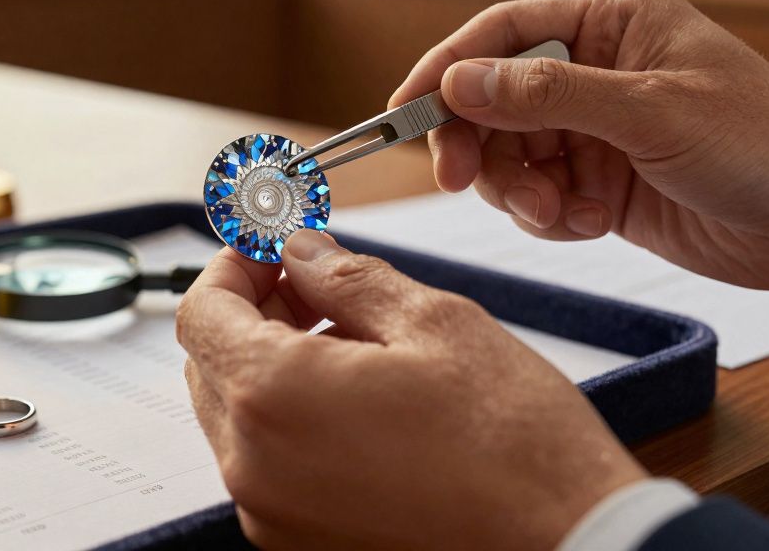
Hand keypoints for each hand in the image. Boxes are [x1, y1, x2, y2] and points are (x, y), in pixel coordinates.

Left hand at [177, 229, 645, 549]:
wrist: (568, 544)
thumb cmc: (515, 443)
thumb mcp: (433, 323)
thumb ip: (344, 277)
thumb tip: (298, 250)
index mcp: (274, 399)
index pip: (201, 312)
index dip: (232, 266)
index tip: (270, 247)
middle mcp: (253, 467)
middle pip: (209, 364)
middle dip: (251, 310)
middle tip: (315, 283)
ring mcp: (272, 514)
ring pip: (235, 414)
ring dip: (271, 363)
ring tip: (352, 339)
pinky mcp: (299, 542)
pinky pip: (266, 463)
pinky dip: (290, 418)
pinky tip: (357, 397)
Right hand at [391, 0, 768, 303]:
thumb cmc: (766, 144)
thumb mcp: (650, 112)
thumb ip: (548, 97)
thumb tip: (462, 81)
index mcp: (610, 22)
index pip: (502, 34)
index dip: (446, 71)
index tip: (405, 112)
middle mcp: (595, 71)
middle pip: (493, 101)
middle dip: (479, 146)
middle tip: (464, 180)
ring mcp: (596, 130)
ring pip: (511, 156)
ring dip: (520, 192)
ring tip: (560, 215)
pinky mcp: (601, 183)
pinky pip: (540, 198)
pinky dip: (552, 218)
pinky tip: (592, 223)